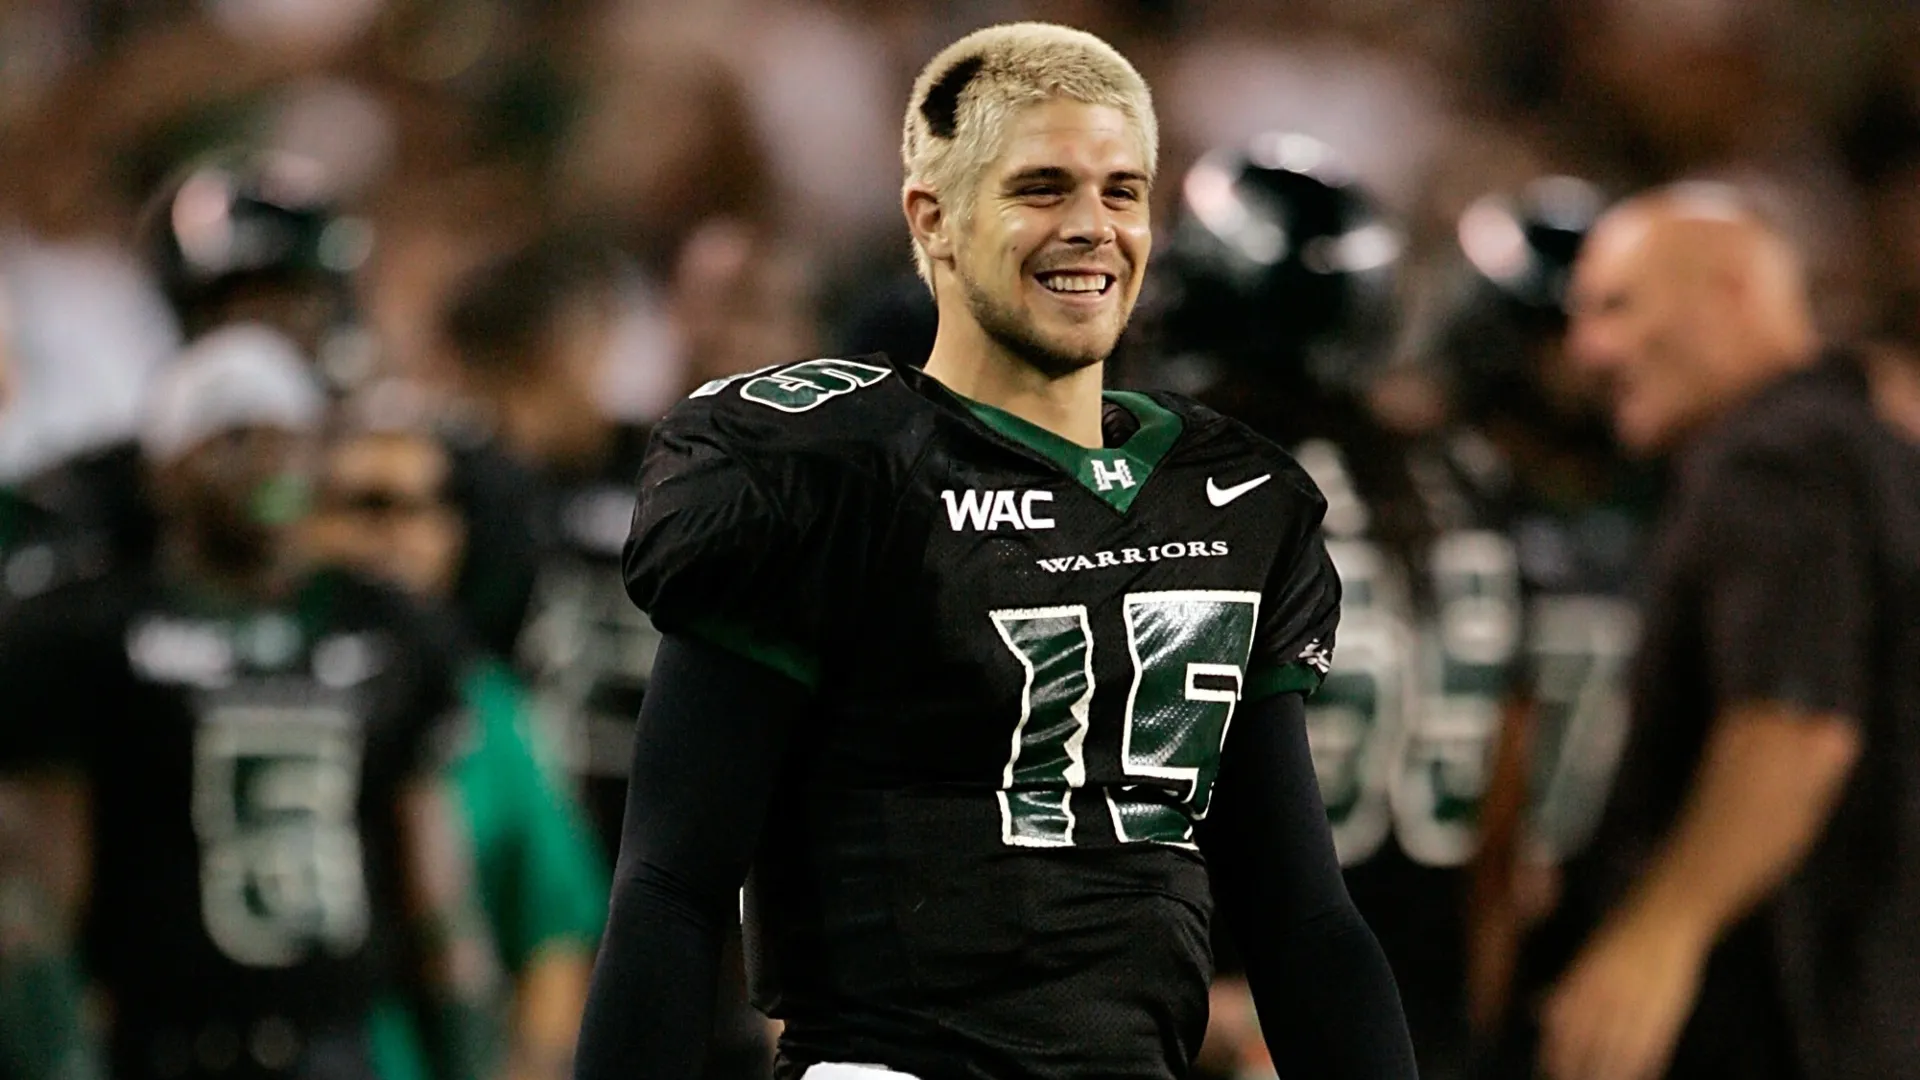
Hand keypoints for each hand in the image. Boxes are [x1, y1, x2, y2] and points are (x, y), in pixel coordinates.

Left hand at [1538, 906, 1708, 1079]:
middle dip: (1579, 1072)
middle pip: (1588, 1047)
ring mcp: (1637, 1005)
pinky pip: (1652, 1049)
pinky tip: (1640, 1077)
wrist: (1666, 918)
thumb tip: (1537, 1011)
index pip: (1562, 1029)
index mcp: (1583, 981)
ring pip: (1619, 1054)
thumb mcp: (1586, 958)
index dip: (1555, 1054)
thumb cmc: (1622, 937)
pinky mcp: (1666, 1012)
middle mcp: (1606, 996)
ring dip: (1609, 1076)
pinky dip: (1644, 1068)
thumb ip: (1564, 988)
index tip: (1550, 1071)